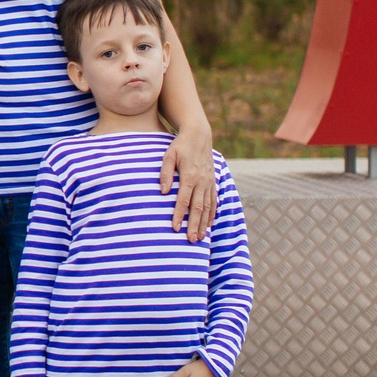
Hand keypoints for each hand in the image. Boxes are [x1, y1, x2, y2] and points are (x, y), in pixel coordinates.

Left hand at [160, 119, 217, 241]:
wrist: (199, 135)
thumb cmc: (180, 145)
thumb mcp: (168, 155)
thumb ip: (165, 173)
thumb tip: (163, 191)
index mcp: (190, 176)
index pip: (184, 200)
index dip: (179, 215)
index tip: (175, 229)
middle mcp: (202, 181)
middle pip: (198, 207)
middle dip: (194, 225)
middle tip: (191, 241)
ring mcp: (209, 182)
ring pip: (208, 207)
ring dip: (204, 223)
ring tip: (201, 238)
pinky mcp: (213, 181)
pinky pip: (214, 200)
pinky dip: (212, 213)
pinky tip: (209, 224)